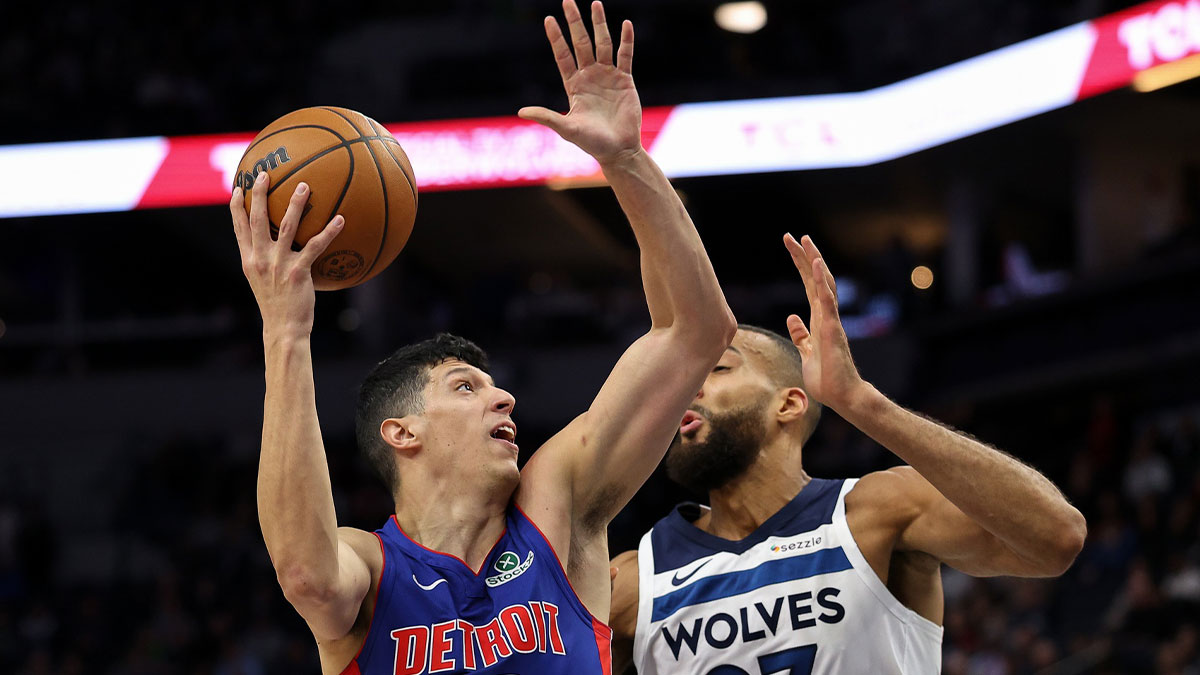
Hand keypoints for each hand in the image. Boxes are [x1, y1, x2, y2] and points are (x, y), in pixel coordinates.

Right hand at [230, 172, 343, 336]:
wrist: (283, 328)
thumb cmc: (277, 305)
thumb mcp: (263, 281)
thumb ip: (265, 261)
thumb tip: (276, 244)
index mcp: (249, 260)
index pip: (239, 228)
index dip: (236, 206)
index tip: (238, 187)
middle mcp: (260, 258)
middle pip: (257, 219)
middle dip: (260, 194)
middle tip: (265, 173)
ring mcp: (278, 264)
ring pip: (286, 226)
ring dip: (296, 204)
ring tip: (305, 185)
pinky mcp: (298, 272)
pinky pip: (315, 246)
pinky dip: (328, 231)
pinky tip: (340, 219)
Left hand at [518, 0, 640, 164]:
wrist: (619, 150)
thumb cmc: (592, 143)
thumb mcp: (567, 128)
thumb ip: (547, 117)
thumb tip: (521, 112)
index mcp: (574, 85)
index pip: (563, 55)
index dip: (556, 38)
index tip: (548, 19)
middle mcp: (589, 76)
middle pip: (580, 43)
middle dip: (575, 22)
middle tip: (567, 1)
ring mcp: (608, 76)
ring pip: (602, 44)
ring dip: (599, 24)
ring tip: (595, 3)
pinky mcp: (625, 80)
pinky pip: (625, 56)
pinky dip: (626, 41)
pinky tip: (625, 24)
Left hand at [783, 234, 865, 411]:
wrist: (843, 397)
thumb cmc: (826, 378)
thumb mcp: (807, 353)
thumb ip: (801, 335)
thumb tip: (792, 318)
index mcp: (818, 319)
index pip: (807, 286)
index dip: (799, 265)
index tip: (790, 247)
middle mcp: (825, 315)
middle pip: (814, 279)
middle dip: (803, 256)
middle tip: (792, 236)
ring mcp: (830, 321)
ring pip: (822, 284)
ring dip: (813, 261)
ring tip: (805, 241)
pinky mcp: (832, 329)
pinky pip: (827, 301)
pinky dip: (821, 281)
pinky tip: (815, 264)